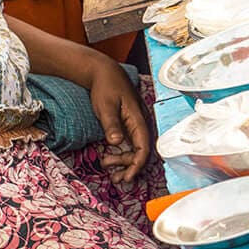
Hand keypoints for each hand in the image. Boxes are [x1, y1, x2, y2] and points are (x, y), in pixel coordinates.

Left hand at [87, 58, 150, 183]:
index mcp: (138, 119)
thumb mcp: (105, 106)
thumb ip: (111, 125)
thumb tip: (116, 143)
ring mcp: (135, 123)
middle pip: (142, 151)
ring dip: (125, 161)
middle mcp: (141, 123)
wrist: (104, 71)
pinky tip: (111, 156)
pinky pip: (131, 142)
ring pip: (137, 148)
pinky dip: (123, 153)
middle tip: (114, 176)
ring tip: (108, 166)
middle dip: (130, 166)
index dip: (137, 165)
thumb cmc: (106, 86)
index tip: (127, 177)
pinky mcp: (129, 123)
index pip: (144, 147)